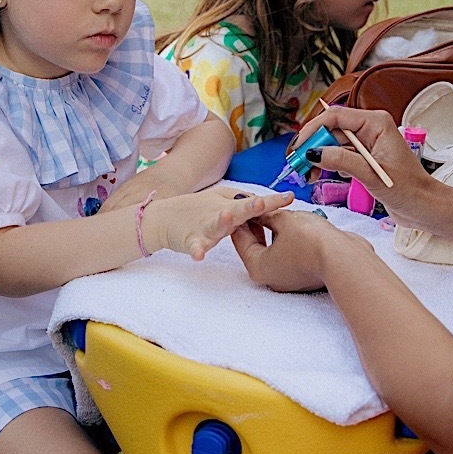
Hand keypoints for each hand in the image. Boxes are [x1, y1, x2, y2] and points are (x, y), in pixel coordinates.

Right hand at [143, 188, 291, 262]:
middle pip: (238, 211)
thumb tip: (263, 206)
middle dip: (252, 208)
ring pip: (216, 226)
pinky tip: (199, 256)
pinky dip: (196, 250)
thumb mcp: (221, 201)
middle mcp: (219, 215)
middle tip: (263, 204)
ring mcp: (204, 227)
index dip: (272, 201)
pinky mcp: (189, 239)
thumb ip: (242, 203)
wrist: (162, 219)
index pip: (254, 203)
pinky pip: (194, 247)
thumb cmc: (195, 209)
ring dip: (223, 222)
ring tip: (228, 218)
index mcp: (230, 207)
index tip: (290, 197)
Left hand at [231, 208, 360, 292]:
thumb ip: (267, 215)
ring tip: (277, 209)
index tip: (240, 202)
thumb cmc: (311, 241)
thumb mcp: (283, 220)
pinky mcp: (304, 273)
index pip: (240, 239)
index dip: (240, 217)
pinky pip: (290, 252)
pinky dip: (288, 238)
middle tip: (258, 203)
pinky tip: (293, 222)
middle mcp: (270, 277)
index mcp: (257, 267)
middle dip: (258, 223)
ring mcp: (288, 277)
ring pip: (274, 248)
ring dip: (274, 230)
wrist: (344, 258)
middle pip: (256, 245)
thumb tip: (259, 212)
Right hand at [294, 106, 435, 226]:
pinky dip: (328, 165)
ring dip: (318, 158)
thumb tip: (314, 152)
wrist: (424, 207)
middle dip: (312, 146)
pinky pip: (339, 155)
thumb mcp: (371, 174)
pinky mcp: (365, 158)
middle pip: (331, 130)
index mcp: (376, 123)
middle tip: (299, 165)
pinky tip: (322, 177)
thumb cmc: (408, 189)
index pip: (335, 116)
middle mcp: (370, 129)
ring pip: (332, 144)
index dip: (313, 129)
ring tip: (309, 175)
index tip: (299, 147)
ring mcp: (367, 144)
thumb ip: (342, 160)